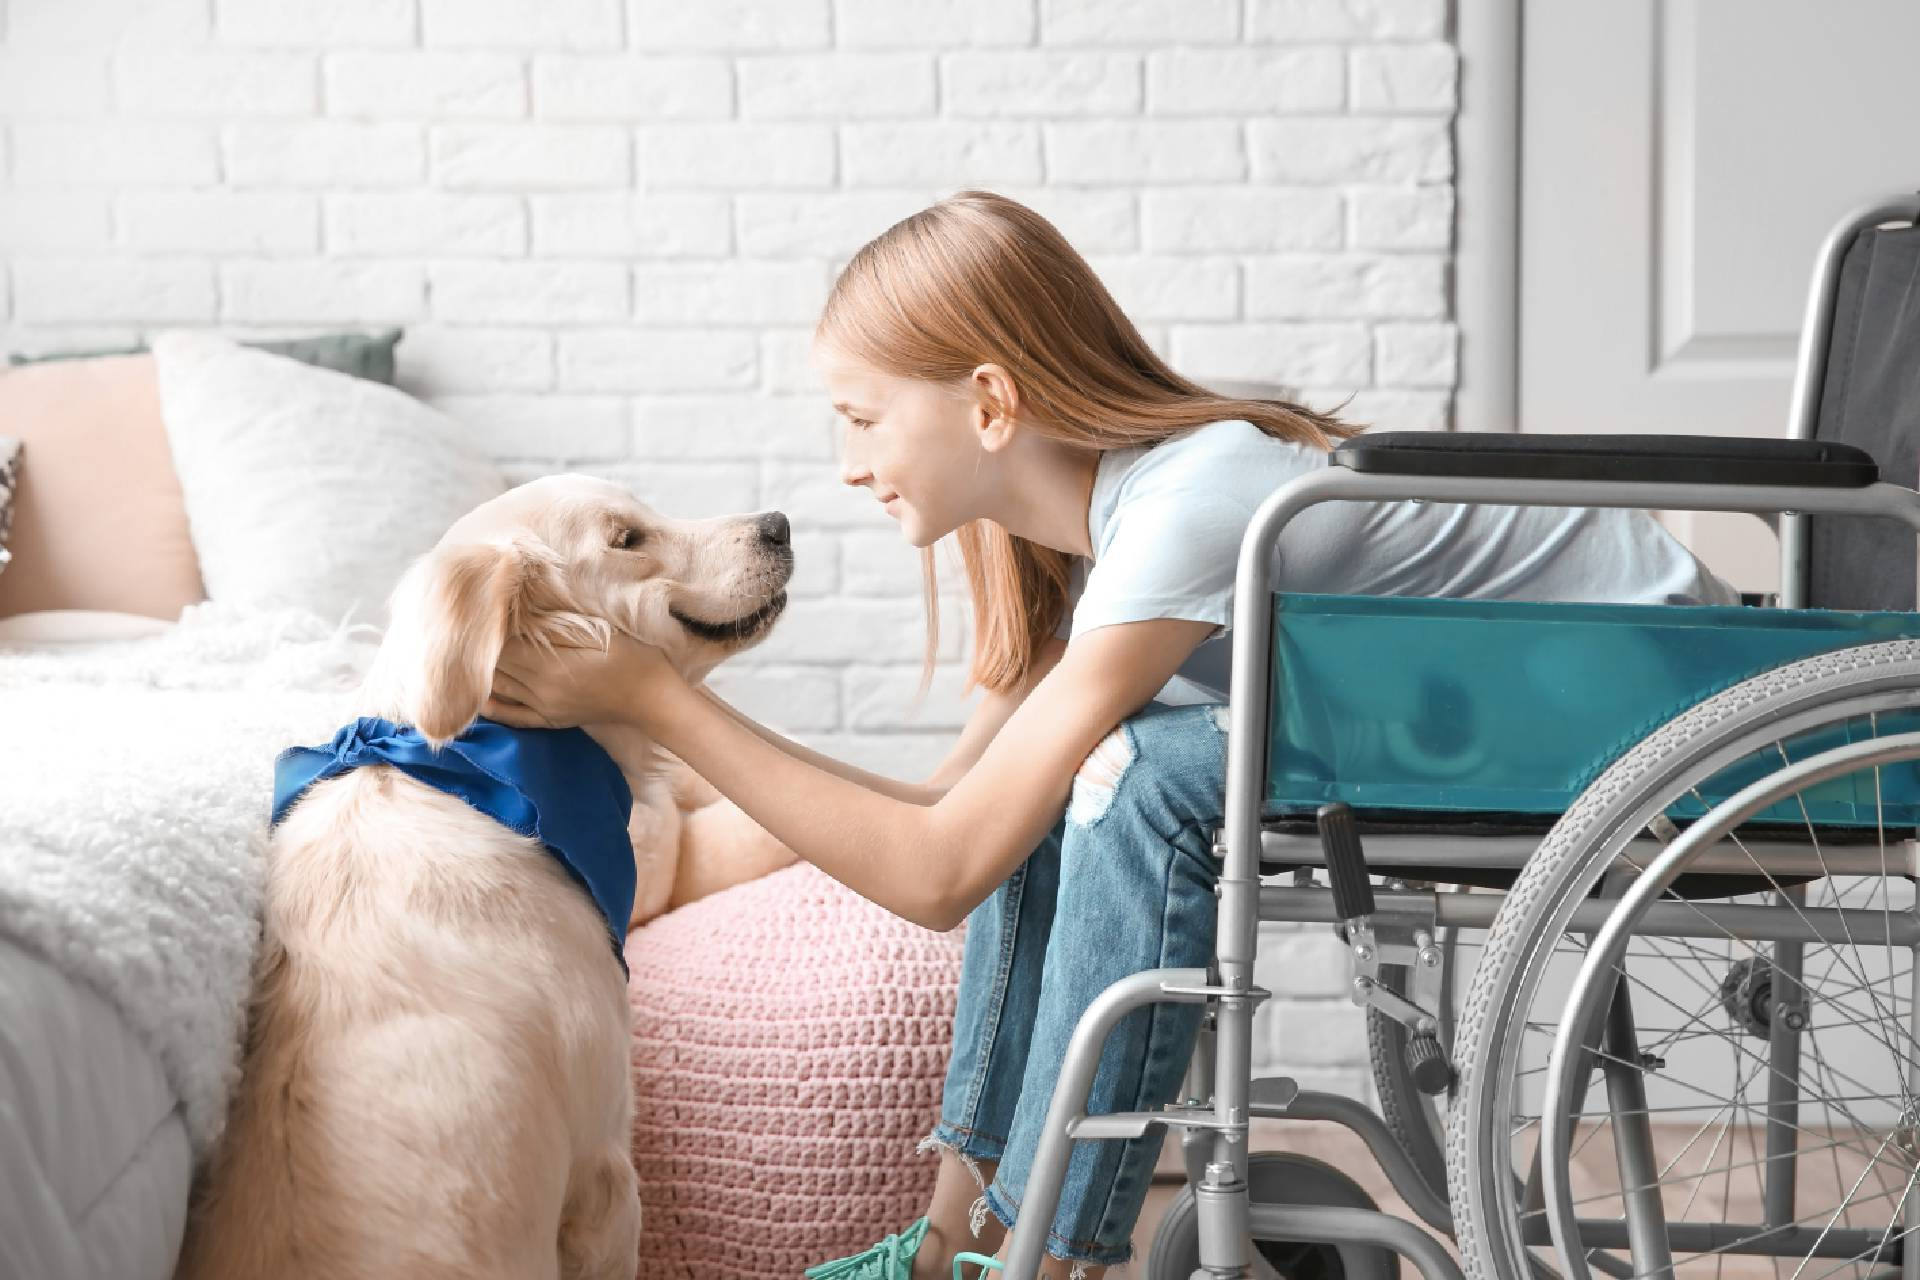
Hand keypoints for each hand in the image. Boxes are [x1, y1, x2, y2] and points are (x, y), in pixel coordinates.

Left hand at [485, 632, 682, 731]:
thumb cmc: (632, 657)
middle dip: (480, 647)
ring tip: (469, 653)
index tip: (482, 610)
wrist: (652, 697)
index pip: (502, 645)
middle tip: (469, 628)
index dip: (489, 627)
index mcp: (550, 666)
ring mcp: (543, 708)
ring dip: (482, 672)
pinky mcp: (550, 720)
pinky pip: (512, 716)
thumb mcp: (598, 632)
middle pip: (495, 667)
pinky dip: (492, 707)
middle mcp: (540, 691)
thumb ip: (556, 627)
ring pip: (498, 689)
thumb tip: (521, 615)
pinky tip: (478, 696)